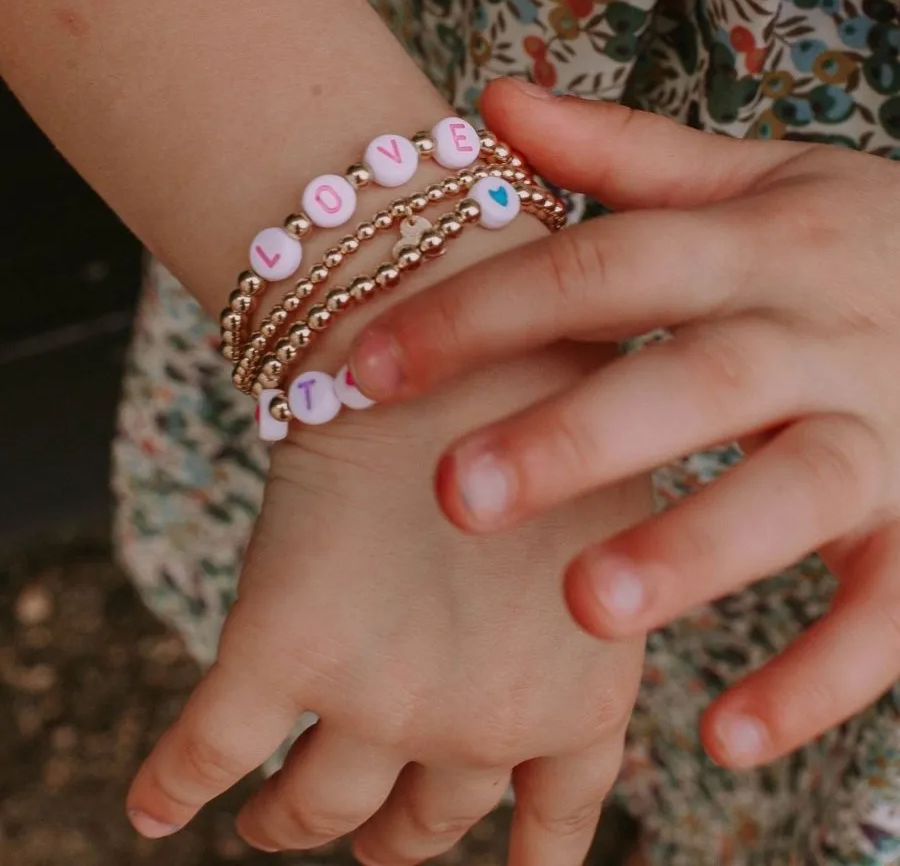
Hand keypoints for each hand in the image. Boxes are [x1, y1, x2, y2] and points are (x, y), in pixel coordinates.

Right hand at [125, 219, 648, 864]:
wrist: (449, 305)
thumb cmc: (541, 380)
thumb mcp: (598, 510)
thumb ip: (577, 592)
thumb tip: (556, 629)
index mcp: (585, 692)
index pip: (561, 818)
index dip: (531, 855)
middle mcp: (489, 721)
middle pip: (424, 824)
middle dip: (395, 836)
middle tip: (371, 828)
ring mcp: (381, 697)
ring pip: (316, 807)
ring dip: (289, 822)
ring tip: (272, 820)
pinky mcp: (279, 647)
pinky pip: (207, 747)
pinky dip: (171, 786)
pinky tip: (151, 807)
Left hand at [349, 77, 899, 772]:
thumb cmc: (857, 240)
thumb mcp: (761, 180)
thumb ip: (627, 151)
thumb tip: (489, 96)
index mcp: (763, 245)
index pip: (606, 266)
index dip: (487, 312)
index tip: (367, 368)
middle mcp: (823, 335)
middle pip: (698, 378)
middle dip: (579, 436)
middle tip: (456, 494)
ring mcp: (890, 434)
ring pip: (796, 493)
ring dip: (694, 550)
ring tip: (585, 603)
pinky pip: (888, 612)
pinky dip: (819, 679)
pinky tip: (722, 737)